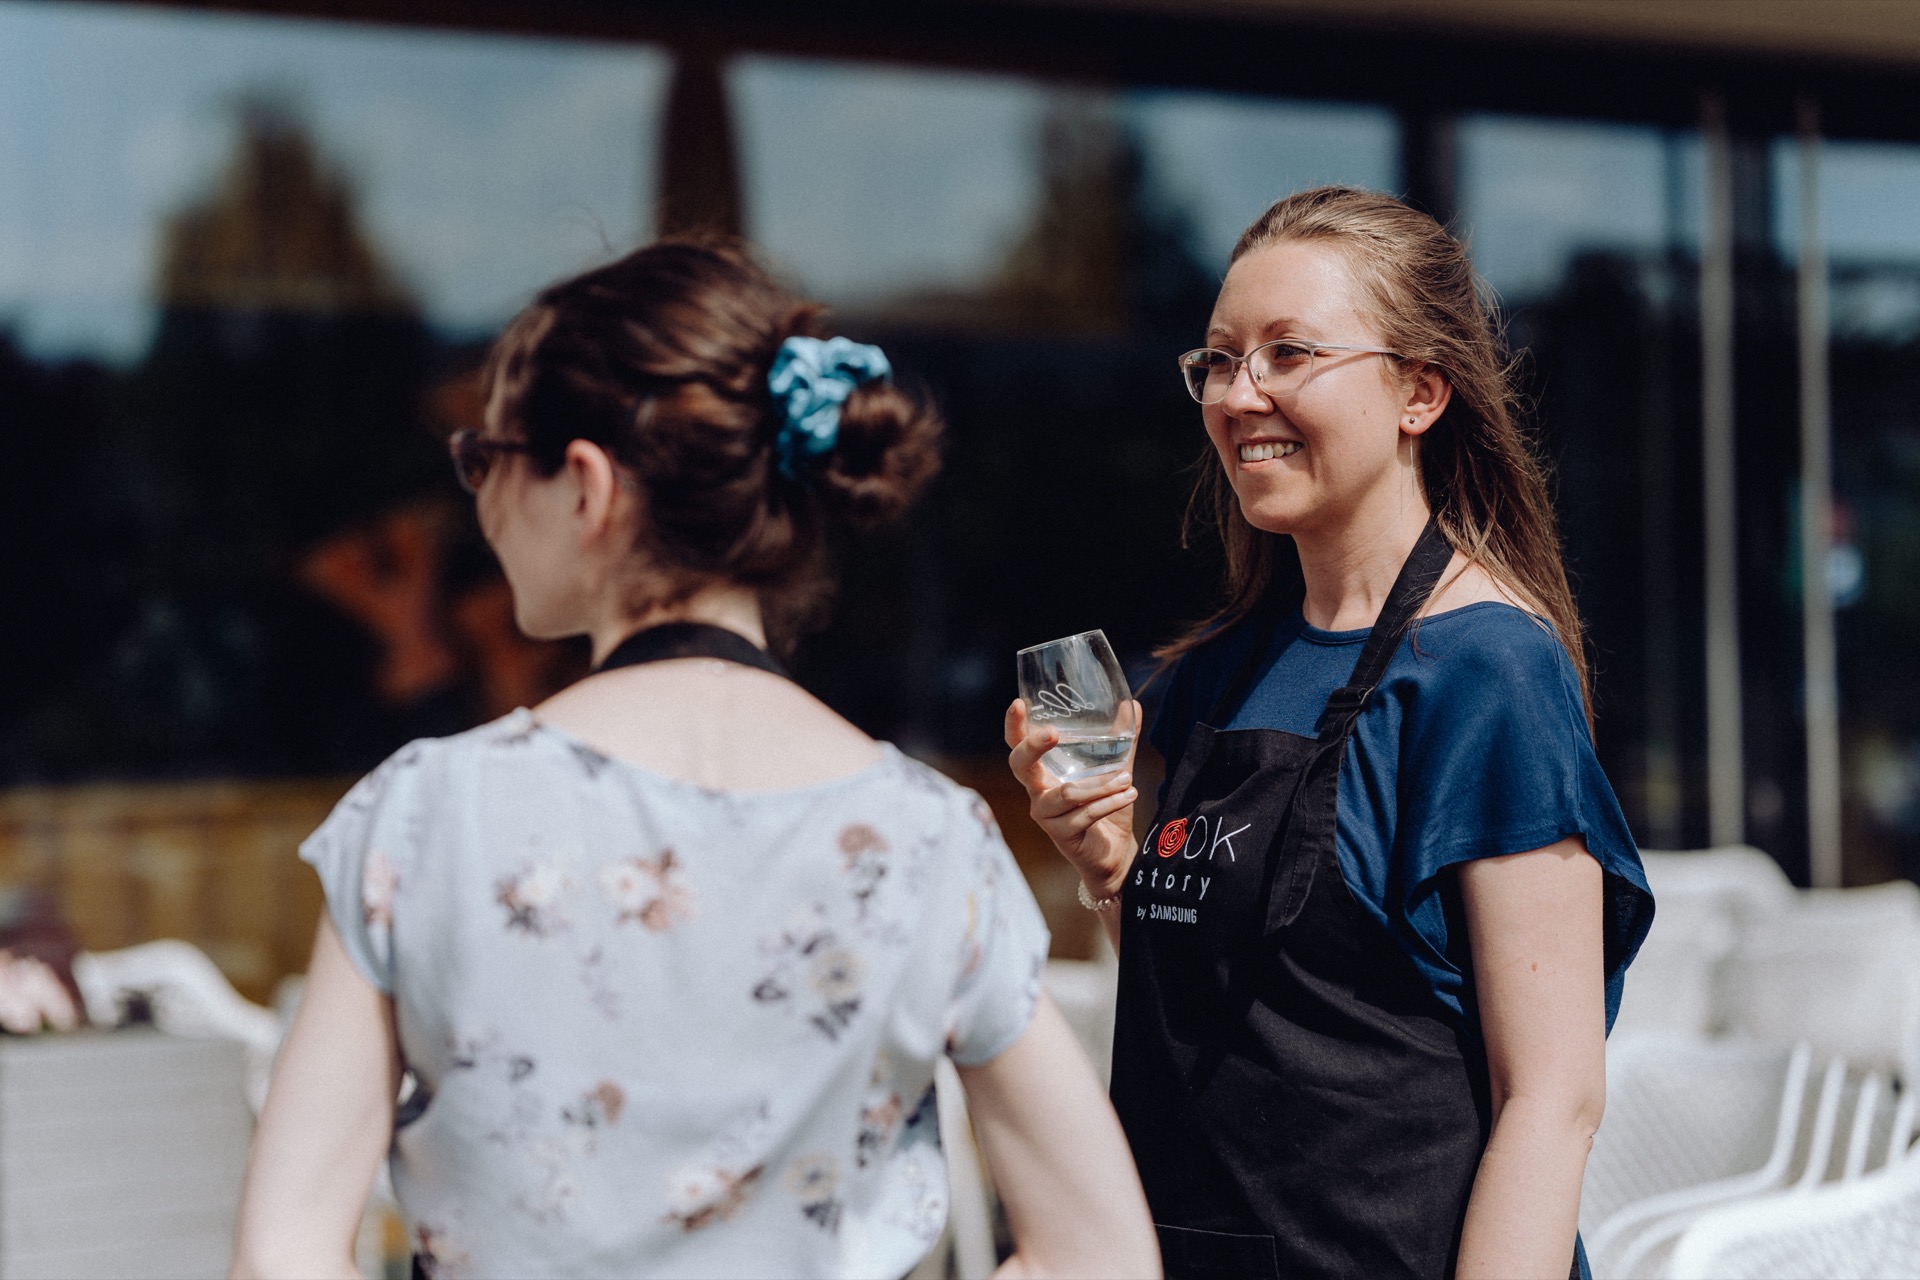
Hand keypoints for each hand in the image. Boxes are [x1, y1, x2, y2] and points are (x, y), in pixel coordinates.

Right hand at [1004, 699, 1140, 898]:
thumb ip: (1122, 740)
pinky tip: (1130, 795)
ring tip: (1128, 779)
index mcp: (1044, 772)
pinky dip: (1110, 802)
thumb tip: (1132, 704)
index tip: (1018, 704)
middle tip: (1053, 733)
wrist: (1114, 853)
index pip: (1018, 746)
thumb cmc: (1106, 807)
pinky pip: (1085, 813)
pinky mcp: (1061, 835)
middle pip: (1020, 766)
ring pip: (1068, 793)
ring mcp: (1046, 815)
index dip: (1014, 726)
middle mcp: (1037, 792)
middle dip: (1033, 746)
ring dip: (1102, 784)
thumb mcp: (1115, 769)